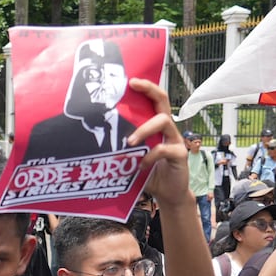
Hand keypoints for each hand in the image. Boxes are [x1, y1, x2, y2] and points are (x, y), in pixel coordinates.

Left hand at [126, 79, 188, 200]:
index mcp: (156, 126)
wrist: (167, 194)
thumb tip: (95, 141)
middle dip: (149, 89)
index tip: (131, 81)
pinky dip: (150, 156)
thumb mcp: (133, 157)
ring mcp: (175, 140)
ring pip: (163, 121)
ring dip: (144, 129)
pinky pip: (164, 149)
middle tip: (133, 85)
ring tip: (130, 142)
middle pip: (163, 100)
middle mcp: (168, 128)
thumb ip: (122, 147)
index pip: (154, 100)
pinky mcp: (180, 154)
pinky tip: (141, 166)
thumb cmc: (148, 173)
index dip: (146, 87)